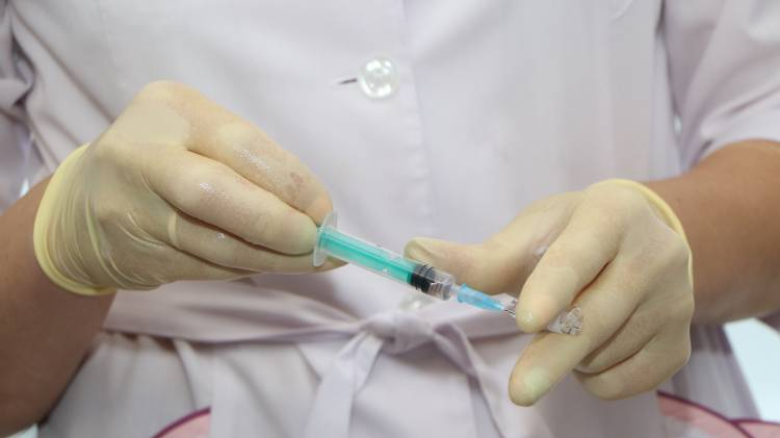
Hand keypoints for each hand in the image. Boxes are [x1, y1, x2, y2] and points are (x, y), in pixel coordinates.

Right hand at [34, 81, 334, 294]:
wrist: (84, 204)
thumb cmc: (169, 159)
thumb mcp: (203, 135)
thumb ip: (254, 164)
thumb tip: (318, 212)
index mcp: (170, 110)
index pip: (240, 146)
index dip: (290, 183)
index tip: (324, 211)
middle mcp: (142, 156)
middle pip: (215, 196)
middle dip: (277, 226)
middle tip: (318, 243)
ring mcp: (132, 210)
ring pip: (215, 245)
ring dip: (273, 259)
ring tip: (313, 260)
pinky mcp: (137, 256)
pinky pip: (208, 269)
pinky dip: (249, 269)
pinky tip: (275, 264)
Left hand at [405, 180, 693, 404]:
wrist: (649, 236)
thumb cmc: (577, 232)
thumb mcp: (534, 231)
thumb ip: (480, 255)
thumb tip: (414, 254)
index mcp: (611, 215)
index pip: (581, 255)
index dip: (554, 287)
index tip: (526, 320)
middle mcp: (655, 256)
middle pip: (597, 318)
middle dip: (552, 356)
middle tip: (518, 390)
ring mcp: (675, 302)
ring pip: (608, 353)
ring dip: (569, 358)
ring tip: (564, 326)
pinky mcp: (681, 341)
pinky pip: (630, 380)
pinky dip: (597, 377)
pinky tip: (590, 347)